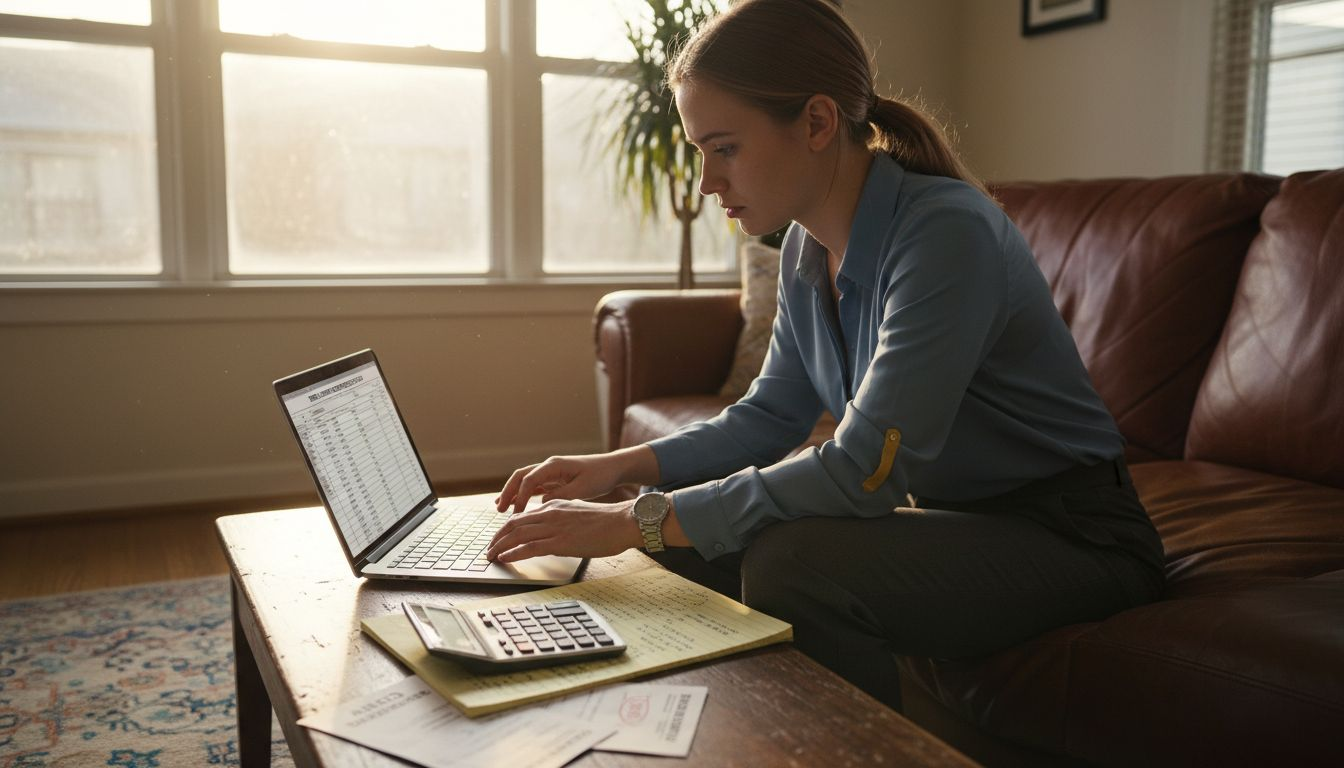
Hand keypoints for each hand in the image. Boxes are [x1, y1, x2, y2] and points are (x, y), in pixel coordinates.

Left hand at [486, 499, 641, 562]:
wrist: (622, 522)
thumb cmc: (606, 522)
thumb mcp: (577, 514)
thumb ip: (561, 520)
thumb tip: (553, 532)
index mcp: (554, 505)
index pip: (522, 516)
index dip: (506, 529)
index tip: (500, 539)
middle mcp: (549, 513)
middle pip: (513, 524)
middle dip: (497, 537)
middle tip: (489, 549)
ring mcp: (553, 527)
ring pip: (516, 535)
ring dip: (499, 546)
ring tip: (491, 556)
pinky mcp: (559, 542)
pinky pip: (528, 547)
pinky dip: (513, 553)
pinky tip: (504, 559)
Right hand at [495, 453, 628, 513]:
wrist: (613, 468)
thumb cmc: (600, 476)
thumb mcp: (583, 488)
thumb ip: (562, 495)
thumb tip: (541, 503)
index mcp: (555, 465)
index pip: (529, 479)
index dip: (520, 496)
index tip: (515, 513)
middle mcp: (549, 466)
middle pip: (521, 477)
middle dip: (508, 492)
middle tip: (499, 510)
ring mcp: (550, 472)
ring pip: (524, 481)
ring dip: (512, 493)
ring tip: (500, 509)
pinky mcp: (554, 479)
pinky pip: (533, 486)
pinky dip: (522, 495)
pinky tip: (515, 506)